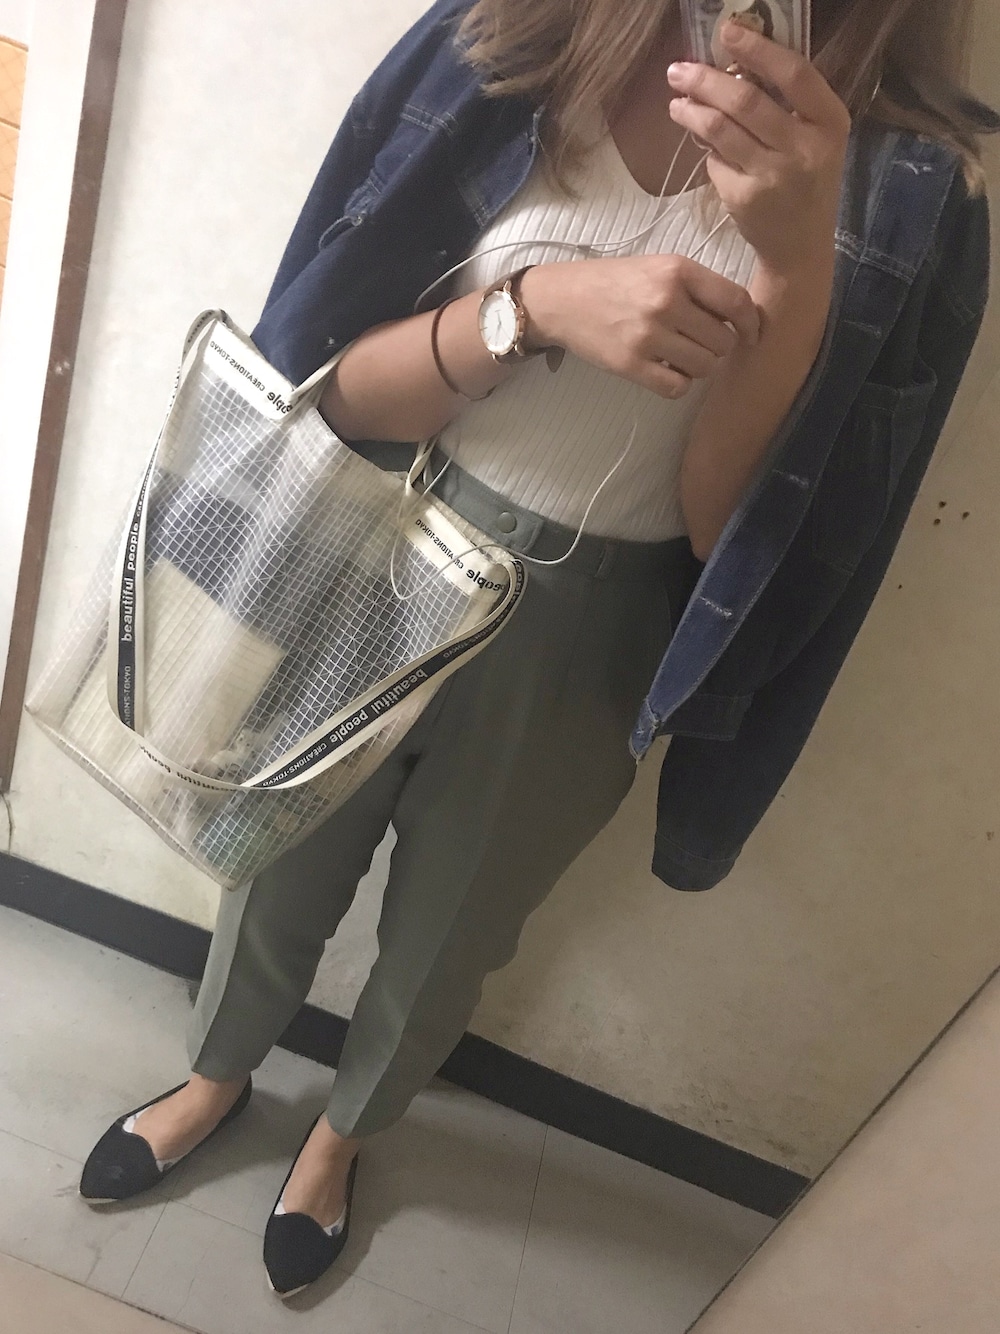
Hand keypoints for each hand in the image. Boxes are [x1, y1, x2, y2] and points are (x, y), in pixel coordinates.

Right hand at [520, 255, 759, 400]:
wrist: (562, 299)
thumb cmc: (615, 282)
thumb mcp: (659, 267)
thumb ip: (698, 287)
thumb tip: (738, 320)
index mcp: (677, 271)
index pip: (736, 302)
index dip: (751, 324)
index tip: (750, 335)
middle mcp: (666, 301)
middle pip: (723, 341)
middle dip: (718, 347)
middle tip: (699, 343)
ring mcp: (648, 336)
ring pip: (704, 366)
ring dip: (699, 366)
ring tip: (680, 355)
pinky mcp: (631, 365)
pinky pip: (677, 387)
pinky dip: (679, 383)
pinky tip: (667, 370)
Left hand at [666, 19, 850, 278]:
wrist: (800, 247)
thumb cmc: (805, 182)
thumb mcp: (814, 139)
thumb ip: (788, 104)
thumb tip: (734, 63)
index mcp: (829, 123)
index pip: (793, 75)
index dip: (758, 49)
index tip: (727, 31)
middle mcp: (805, 149)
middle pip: (745, 100)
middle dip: (705, 80)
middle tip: (678, 70)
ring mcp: (773, 177)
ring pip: (720, 130)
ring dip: (691, 111)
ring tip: (677, 102)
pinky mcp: (745, 199)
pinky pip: (715, 162)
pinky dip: (706, 150)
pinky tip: (703, 146)